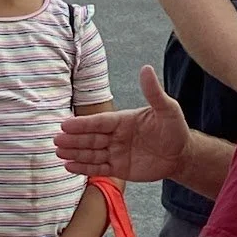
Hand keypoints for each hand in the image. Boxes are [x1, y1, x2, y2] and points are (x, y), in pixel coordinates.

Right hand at [54, 65, 191, 182]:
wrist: (181, 155)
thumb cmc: (175, 129)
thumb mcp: (167, 109)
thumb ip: (154, 92)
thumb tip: (146, 68)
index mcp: (122, 120)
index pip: (99, 122)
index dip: (83, 124)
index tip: (65, 123)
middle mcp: (115, 136)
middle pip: (91, 138)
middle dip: (73, 139)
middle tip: (56, 140)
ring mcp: (116, 152)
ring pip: (91, 153)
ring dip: (74, 153)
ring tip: (58, 152)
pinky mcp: (119, 169)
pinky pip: (99, 168)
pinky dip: (84, 168)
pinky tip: (69, 166)